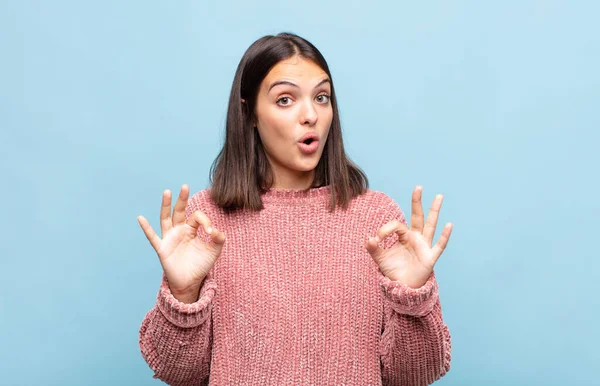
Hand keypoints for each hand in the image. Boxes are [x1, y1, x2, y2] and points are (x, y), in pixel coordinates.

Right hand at [137, 184, 225, 300]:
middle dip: (182, 199)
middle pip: (179, 211)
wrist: (190, 282)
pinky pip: (153, 237)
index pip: (197, 217)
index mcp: (191, 229)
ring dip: (166, 205)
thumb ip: (218, 240)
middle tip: (185, 186)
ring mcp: (169, 238)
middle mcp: (179, 230)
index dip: (206, 221)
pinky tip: (141, 218)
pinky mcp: (162, 249)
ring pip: (166, 218)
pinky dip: (146, 228)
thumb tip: (218, 231)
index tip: (212, 232)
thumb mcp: (213, 252)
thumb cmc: (200, 265)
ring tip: (167, 192)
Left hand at [366, 185, 452, 288]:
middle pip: (418, 216)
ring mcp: (424, 246)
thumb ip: (374, 248)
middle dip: (417, 202)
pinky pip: (439, 245)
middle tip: (418, 186)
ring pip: (430, 225)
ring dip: (434, 211)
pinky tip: (449, 225)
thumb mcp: (380, 258)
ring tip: (439, 196)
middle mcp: (416, 238)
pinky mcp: (430, 257)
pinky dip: (444, 236)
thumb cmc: (394, 270)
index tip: (377, 239)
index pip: (397, 225)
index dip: (386, 229)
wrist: (403, 286)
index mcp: (404, 236)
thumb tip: (369, 239)